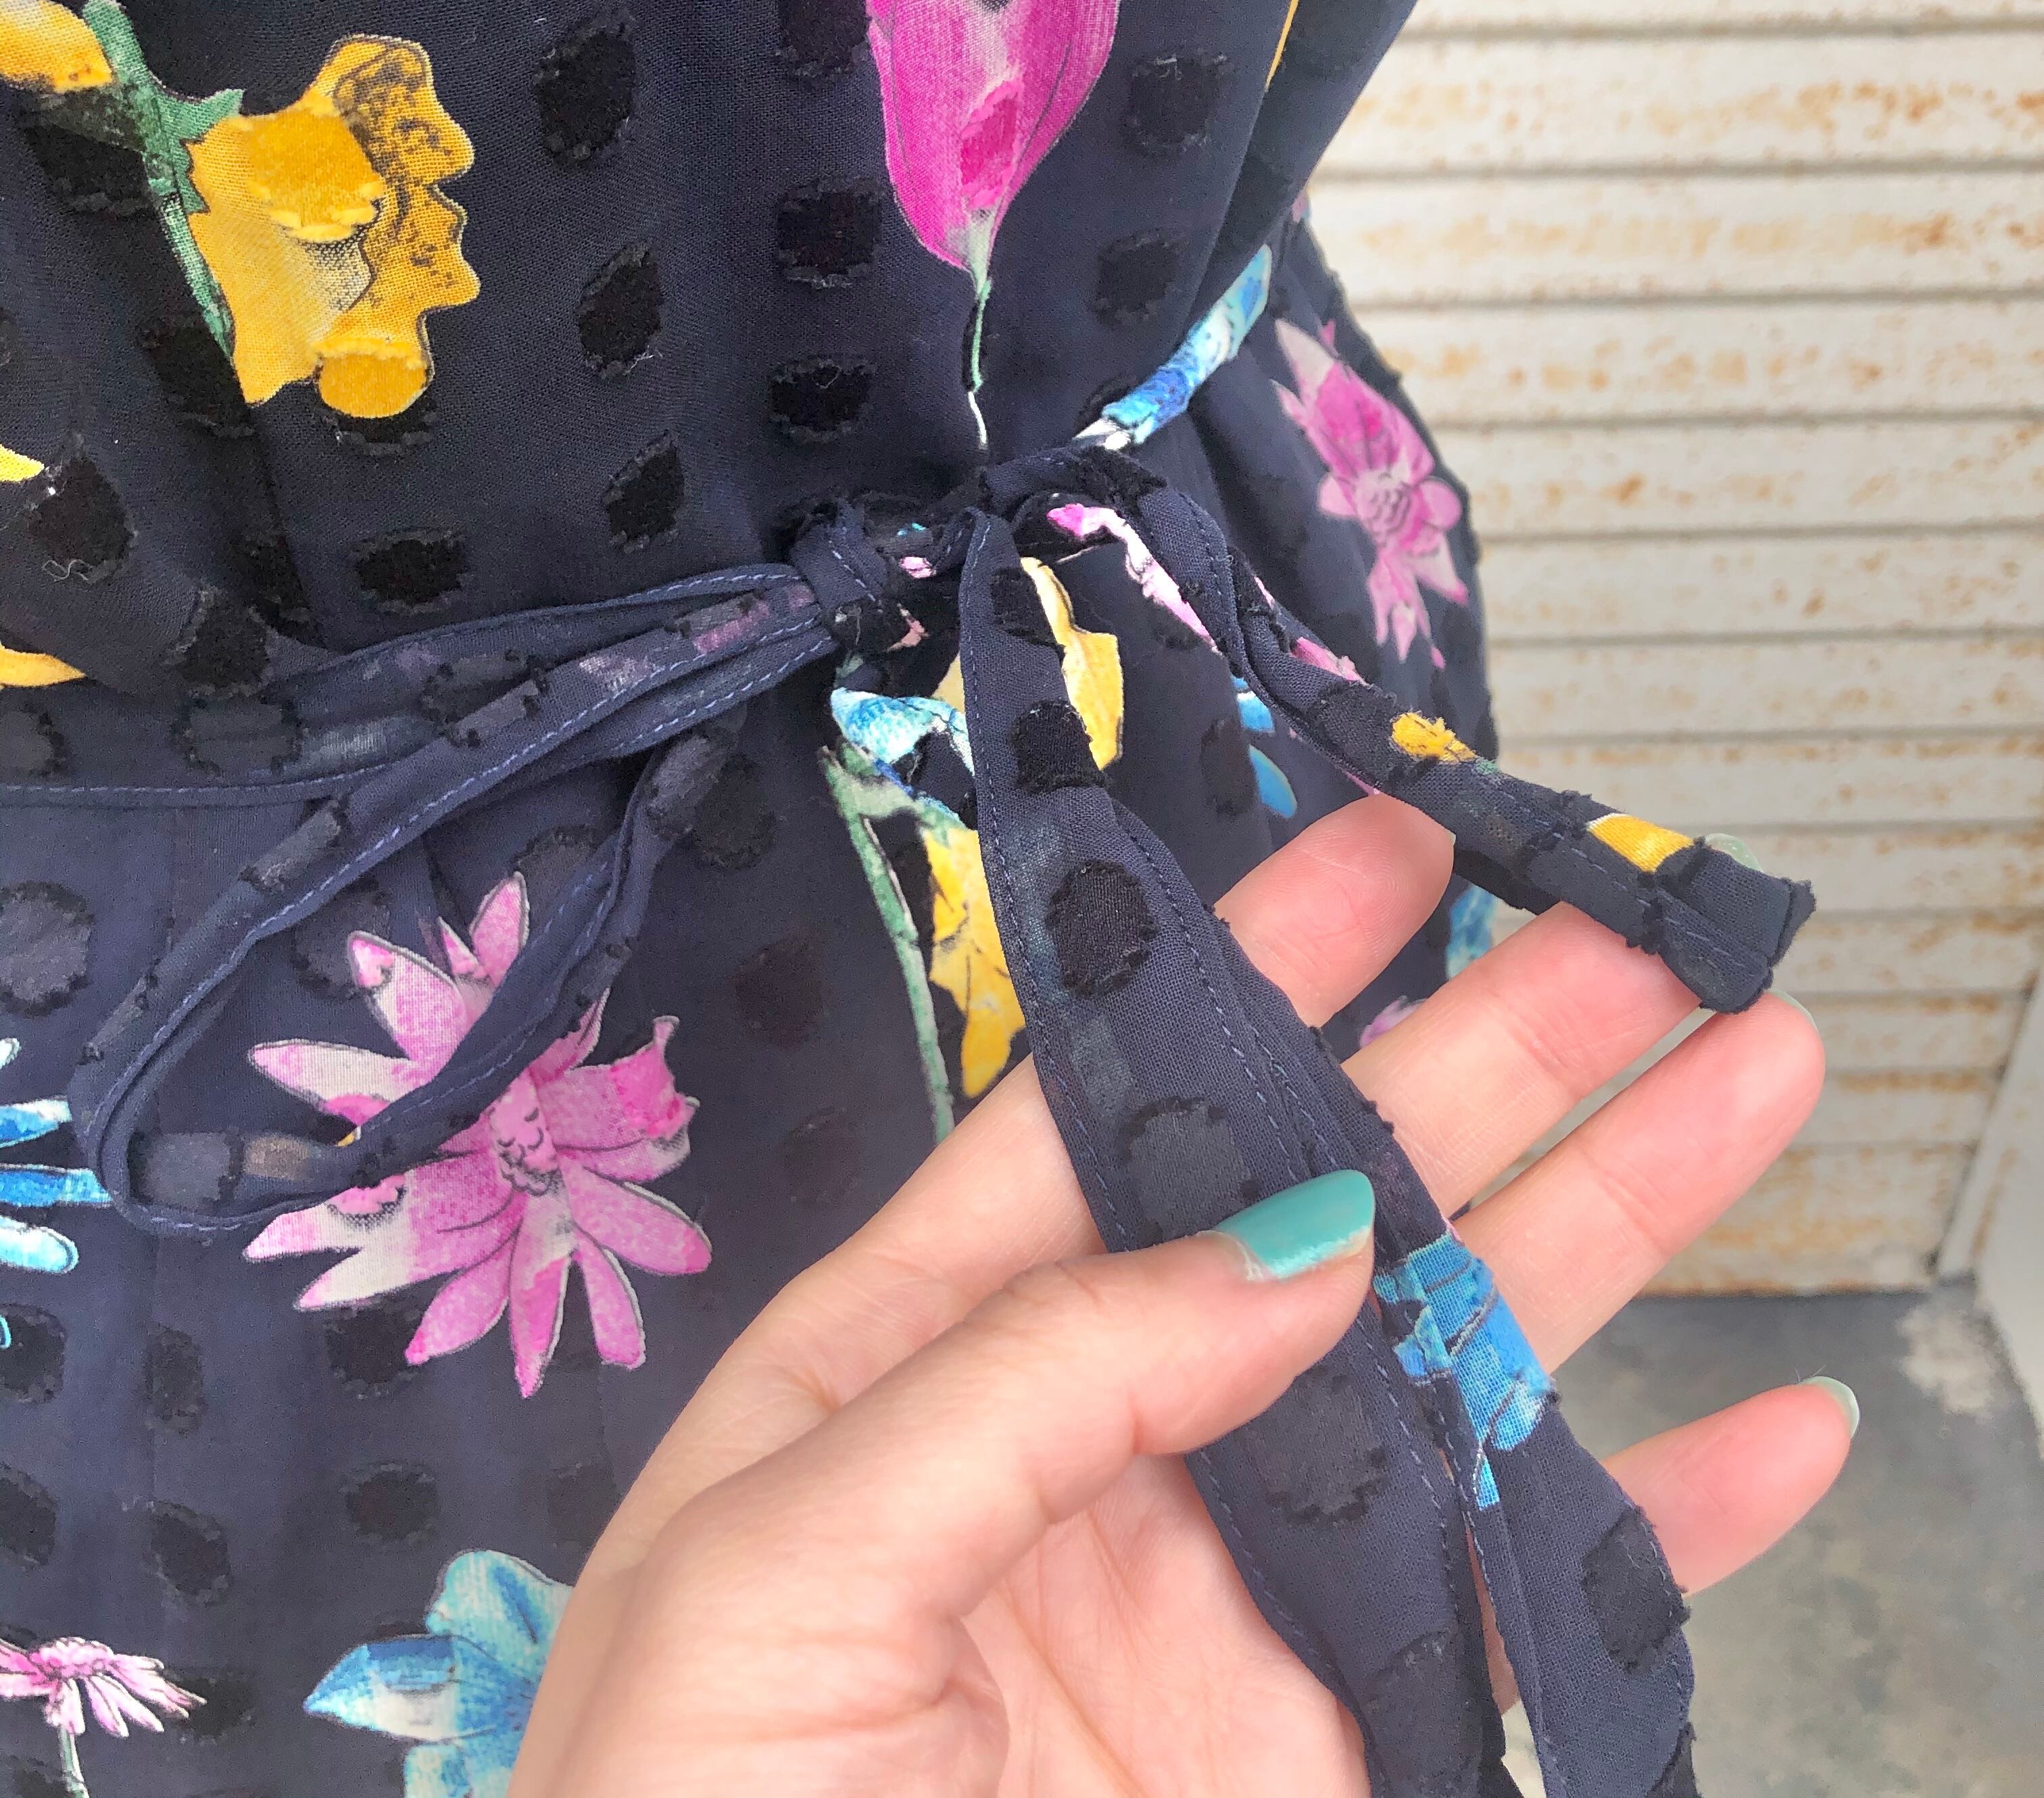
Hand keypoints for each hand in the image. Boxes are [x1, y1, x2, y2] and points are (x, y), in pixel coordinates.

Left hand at [509, 796, 1848, 1795]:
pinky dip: (1662, 1526)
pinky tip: (1774, 1433)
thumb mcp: (782, 1563)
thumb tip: (1289, 1242)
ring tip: (1740, 1074)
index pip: (1109, 1113)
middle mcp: (1101, 1435)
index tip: (1385, 854)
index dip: (1251, 977)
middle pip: (1318, 1202)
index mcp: (925, 1353)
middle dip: (1473, 1059)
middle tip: (1619, 931)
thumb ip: (1029, 1382)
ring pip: (1451, 1362)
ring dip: (1603, 1220)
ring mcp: (1234, 1578)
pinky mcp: (1342, 1734)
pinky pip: (1526, 1608)